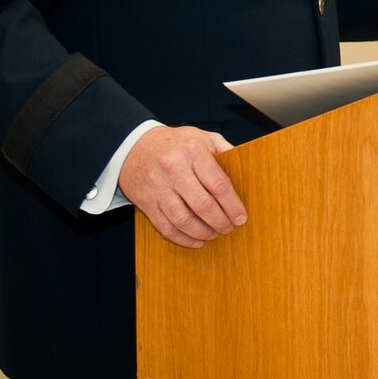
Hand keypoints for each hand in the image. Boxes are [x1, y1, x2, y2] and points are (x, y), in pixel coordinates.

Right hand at [119, 126, 246, 247]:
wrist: (132, 146)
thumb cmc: (174, 143)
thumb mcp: (201, 137)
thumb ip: (223, 149)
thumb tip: (245, 167)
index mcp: (192, 152)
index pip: (218, 185)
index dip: (233, 205)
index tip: (241, 217)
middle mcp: (173, 170)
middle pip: (202, 205)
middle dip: (220, 222)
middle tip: (229, 228)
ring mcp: (158, 187)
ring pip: (183, 220)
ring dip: (203, 232)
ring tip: (214, 234)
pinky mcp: (146, 202)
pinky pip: (166, 226)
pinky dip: (183, 238)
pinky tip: (195, 240)